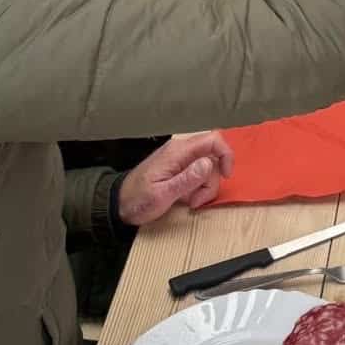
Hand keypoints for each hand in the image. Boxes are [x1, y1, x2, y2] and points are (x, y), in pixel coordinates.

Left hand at [117, 131, 233, 226]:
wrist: (118, 205)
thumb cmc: (138, 200)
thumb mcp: (162, 194)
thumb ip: (186, 179)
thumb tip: (209, 163)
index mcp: (178, 152)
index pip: (213, 140)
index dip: (226, 155)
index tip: (226, 176)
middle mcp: (181, 151)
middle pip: (213, 157)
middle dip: (212, 180)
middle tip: (198, 199)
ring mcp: (180, 159)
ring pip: (208, 168)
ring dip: (205, 187)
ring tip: (190, 201)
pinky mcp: (179, 168)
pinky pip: (199, 173)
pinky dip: (199, 187)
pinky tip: (187, 198)